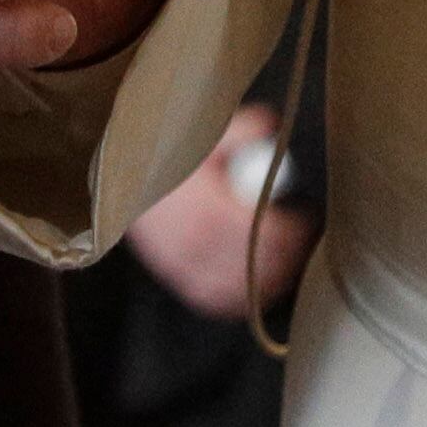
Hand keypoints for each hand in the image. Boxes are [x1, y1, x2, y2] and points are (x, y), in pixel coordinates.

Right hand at [126, 104, 314, 320]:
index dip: (291, 231)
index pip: (263, 234)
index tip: (305, 217)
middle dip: (286, 255)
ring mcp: (184, 266)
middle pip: (256, 264)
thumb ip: (240, 131)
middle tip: (303, 241)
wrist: (122, 178)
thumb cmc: (168, 156)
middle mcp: (195, 245)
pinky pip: (213, 297)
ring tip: (286, 263)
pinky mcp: (174, 277)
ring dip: (266, 277)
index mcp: (207, 211)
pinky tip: (253, 285)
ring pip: (237, 286)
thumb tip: (270, 128)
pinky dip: (236, 295)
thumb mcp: (204, 135)